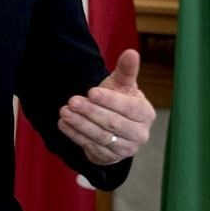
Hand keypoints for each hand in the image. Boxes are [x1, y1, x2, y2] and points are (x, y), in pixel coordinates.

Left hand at [57, 49, 155, 165]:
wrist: (112, 122)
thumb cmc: (119, 99)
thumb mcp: (122, 84)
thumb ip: (126, 69)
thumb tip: (131, 52)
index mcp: (145, 114)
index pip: (128, 107)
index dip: (109, 100)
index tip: (91, 92)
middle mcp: (139, 134)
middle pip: (112, 123)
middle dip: (90, 112)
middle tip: (72, 101)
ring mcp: (125, 149)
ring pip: (100, 137)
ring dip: (80, 124)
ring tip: (64, 112)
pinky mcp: (110, 158)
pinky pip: (91, 147)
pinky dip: (75, 136)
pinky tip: (64, 124)